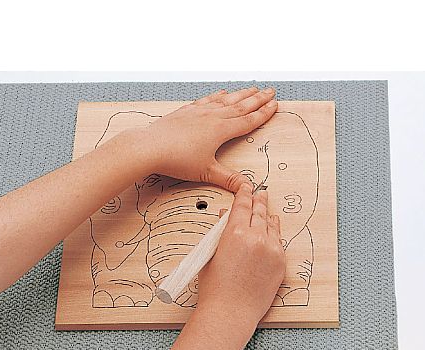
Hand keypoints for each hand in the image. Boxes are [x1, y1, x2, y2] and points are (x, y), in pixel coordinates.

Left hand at [131, 87, 277, 191]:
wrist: (150, 147)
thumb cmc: (176, 159)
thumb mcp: (206, 172)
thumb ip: (228, 179)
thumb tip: (246, 187)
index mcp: (220, 130)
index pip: (248, 120)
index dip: (263, 114)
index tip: (275, 106)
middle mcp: (212, 117)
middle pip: (241, 106)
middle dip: (258, 99)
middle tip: (270, 91)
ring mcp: (199, 112)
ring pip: (226, 100)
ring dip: (241, 94)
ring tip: (252, 88)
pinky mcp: (186, 111)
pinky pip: (207, 99)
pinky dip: (217, 95)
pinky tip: (222, 93)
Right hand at [197, 183, 285, 326]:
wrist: (231, 312)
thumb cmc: (215, 287)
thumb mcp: (211, 254)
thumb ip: (220, 233)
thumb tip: (224, 217)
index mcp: (235, 233)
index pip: (242, 205)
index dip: (244, 194)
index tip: (246, 187)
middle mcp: (256, 237)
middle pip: (259, 212)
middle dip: (258, 200)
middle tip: (259, 192)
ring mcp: (271, 249)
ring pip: (270, 225)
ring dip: (267, 214)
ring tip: (265, 206)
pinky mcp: (280, 262)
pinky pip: (278, 241)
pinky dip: (275, 231)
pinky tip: (273, 226)